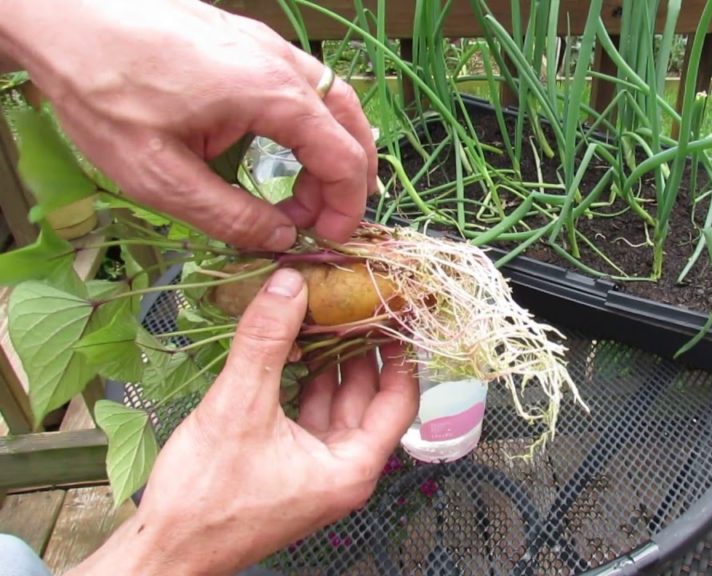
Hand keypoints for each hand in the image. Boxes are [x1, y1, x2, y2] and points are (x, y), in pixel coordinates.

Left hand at [0, 0, 377, 249]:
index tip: (325, 240)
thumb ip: (229, 215)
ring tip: (307, 190)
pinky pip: (302, 82)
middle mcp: (281, 62)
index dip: (345, 206)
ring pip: (331, 99)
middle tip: (318, 221)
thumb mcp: (160, 176)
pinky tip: (280, 145)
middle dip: (346, 179)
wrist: (60, 15)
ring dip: (332, 148)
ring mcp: (265, 43)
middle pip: (350, 124)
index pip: (343, 157)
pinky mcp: (244, 38)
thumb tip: (280, 239)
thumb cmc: (102, 90)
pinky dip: (310, 122)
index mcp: (271, 94)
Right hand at [69, 268, 418, 575]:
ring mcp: (314, 472)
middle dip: (360, 350)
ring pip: (335, 405)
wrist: (163, 553)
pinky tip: (290, 352)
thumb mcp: (239, 408)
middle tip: (354, 303)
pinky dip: (302, 383)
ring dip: (329, 364)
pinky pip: (307, 415)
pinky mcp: (286, 469)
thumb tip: (288, 285)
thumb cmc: (204, 504)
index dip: (401, 354)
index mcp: (351, 469)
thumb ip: (266, 343)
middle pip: (368, 398)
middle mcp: (341, 473)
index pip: (400, 400)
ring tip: (321, 316)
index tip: (396, 316)